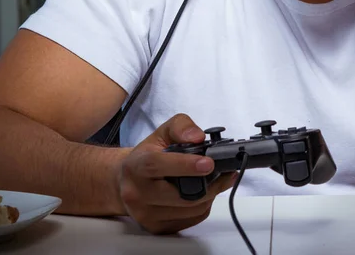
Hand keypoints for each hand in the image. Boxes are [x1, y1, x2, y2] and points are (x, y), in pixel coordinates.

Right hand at [117, 114, 236, 234]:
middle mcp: (137, 193)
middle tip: (225, 172)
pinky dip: (203, 206)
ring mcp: (145, 214)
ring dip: (210, 195)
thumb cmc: (148, 154)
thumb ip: (181, 127)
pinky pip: (190, 220)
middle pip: (178, 195)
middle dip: (208, 184)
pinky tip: (204, 192)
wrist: (129, 180)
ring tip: (215, 179)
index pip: (157, 166)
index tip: (208, 163)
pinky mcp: (156, 228)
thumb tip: (197, 137)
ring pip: (189, 210)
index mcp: (136, 165)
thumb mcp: (163, 132)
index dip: (184, 165)